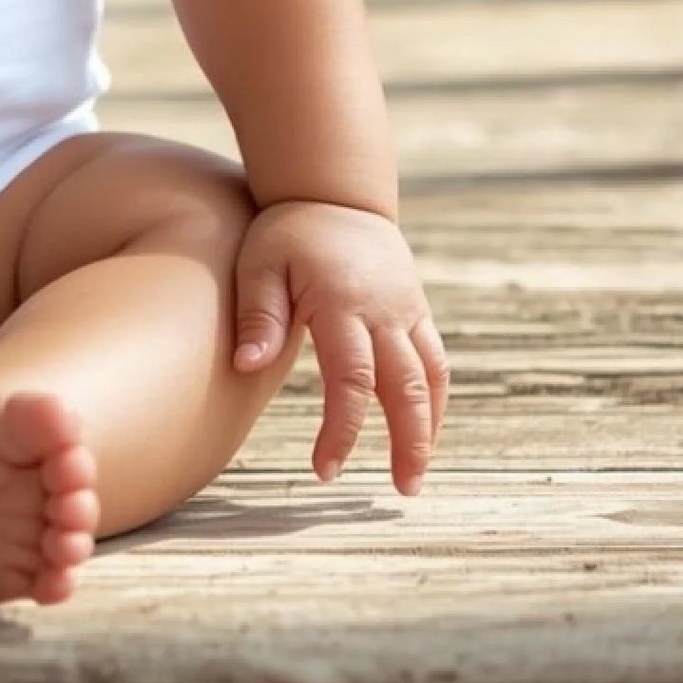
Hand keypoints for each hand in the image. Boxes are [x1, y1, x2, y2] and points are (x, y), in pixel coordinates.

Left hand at [229, 198, 448, 496]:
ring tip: (416, 476)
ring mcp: (407, 310)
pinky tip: (425, 429)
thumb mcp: (260, 262)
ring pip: (431, 379)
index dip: (343, 430)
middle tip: (402, 492)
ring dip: (429, 429)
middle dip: (407, 444)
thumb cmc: (288, 231)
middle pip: (406, 389)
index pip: (351, 381)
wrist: (333, 190)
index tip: (326, 470)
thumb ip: (258, 314)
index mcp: (342, 304)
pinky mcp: (417, 309)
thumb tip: (246, 366)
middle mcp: (384, 311)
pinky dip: (436, 398)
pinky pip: (436, 360)